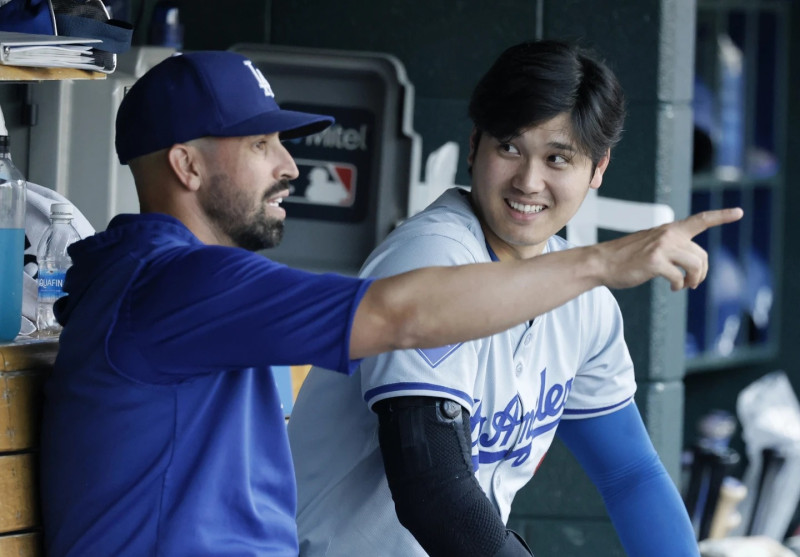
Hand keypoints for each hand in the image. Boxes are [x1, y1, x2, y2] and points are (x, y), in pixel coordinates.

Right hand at [594, 207, 743, 290]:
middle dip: (702, 272)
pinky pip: (679, 277)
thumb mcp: (651, 244)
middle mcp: (667, 235)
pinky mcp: (654, 262)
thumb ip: (671, 247)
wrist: (601, 262)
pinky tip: (672, 287)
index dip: (721, 216)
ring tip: (685, 286)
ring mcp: (661, 248)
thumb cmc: (625, 257)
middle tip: (692, 283)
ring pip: (695, 265)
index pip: (700, 220)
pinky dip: (678, 285)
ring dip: (694, 280)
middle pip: (701, 254)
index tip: (738, 212)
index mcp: (669, 230)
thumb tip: (690, 265)